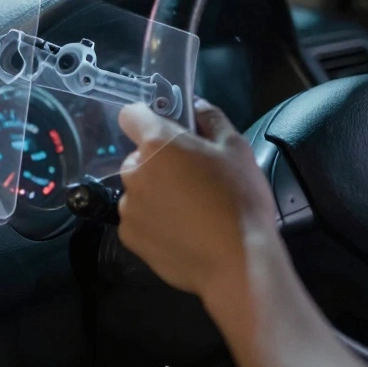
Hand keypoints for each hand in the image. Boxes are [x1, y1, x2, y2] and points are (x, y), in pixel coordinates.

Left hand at [117, 99, 278, 300]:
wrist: (238, 260)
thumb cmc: (239, 197)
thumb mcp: (237, 148)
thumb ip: (212, 120)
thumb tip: (197, 106)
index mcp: (157, 143)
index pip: (131, 115)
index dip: (148, 119)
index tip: (168, 132)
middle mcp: (134, 172)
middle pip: (138, 157)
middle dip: (159, 163)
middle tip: (192, 178)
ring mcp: (128, 208)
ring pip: (138, 190)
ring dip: (155, 194)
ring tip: (190, 211)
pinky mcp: (130, 238)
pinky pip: (138, 220)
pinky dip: (153, 222)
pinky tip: (181, 231)